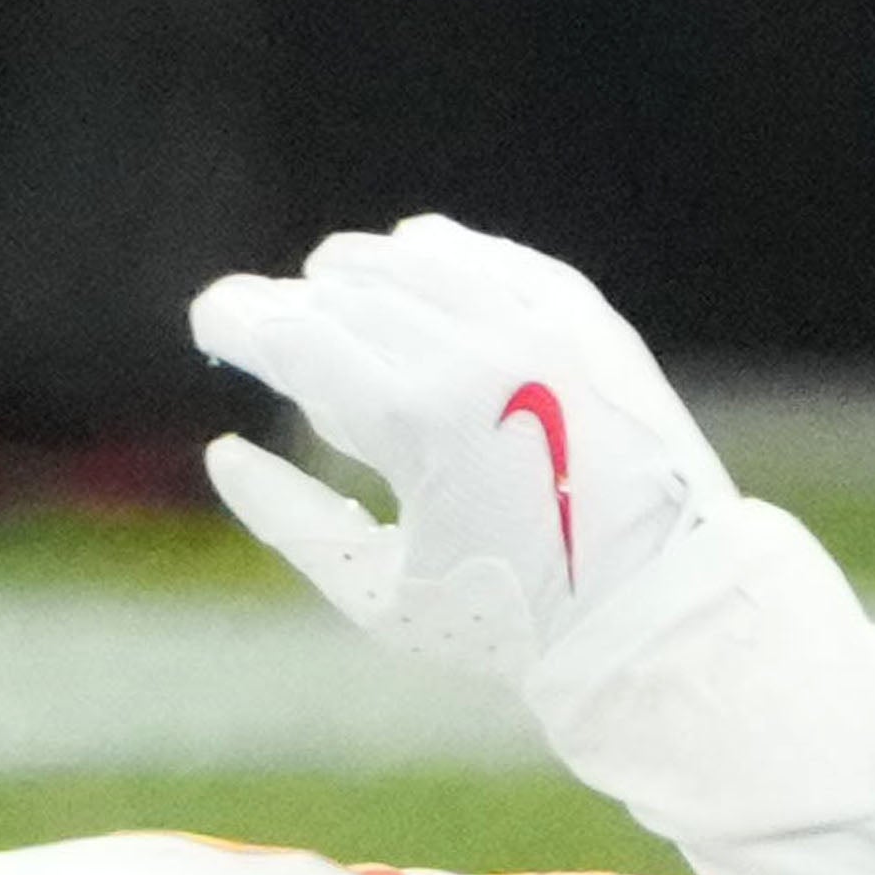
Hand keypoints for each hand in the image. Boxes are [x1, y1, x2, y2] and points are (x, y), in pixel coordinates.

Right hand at [194, 216, 739, 691]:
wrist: (662, 609)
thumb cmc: (512, 619)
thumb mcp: (378, 596)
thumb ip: (287, 520)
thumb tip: (224, 452)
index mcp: (415, 423)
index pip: (289, 331)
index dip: (233, 318)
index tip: (212, 325)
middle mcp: (475, 356)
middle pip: (336, 289)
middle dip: (288, 309)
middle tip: (272, 340)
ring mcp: (536, 330)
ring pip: (404, 255)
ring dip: (352, 280)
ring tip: (340, 317)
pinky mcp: (583, 321)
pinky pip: (480, 256)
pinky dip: (430, 262)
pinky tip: (413, 286)